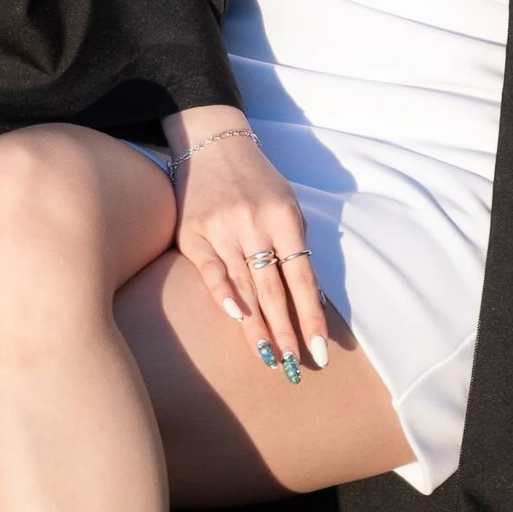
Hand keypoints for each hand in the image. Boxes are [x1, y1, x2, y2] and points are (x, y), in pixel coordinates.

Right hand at [163, 116, 330, 380]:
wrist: (212, 143)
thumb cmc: (258, 181)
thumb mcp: (288, 203)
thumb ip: (296, 245)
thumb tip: (310, 298)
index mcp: (284, 217)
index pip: (302, 278)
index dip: (311, 317)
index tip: (319, 352)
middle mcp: (254, 224)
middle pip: (273, 289)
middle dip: (286, 332)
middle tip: (294, 368)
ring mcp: (222, 229)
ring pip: (244, 287)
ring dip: (257, 327)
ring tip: (270, 359)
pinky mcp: (193, 233)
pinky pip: (210, 271)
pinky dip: (223, 295)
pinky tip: (236, 318)